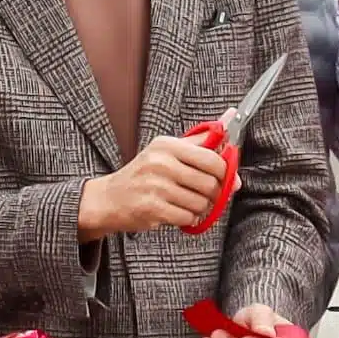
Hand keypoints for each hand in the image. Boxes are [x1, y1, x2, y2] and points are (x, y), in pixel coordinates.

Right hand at [83, 132, 230, 237]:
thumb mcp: (166, 150)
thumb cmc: (143, 174)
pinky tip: (176, 211)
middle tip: (204, 194)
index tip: (224, 177)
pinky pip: (188, 217)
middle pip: (210, 183)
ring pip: (201, 203)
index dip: (225, 172)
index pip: (212, 158)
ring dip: (199, 208)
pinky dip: (187, 218)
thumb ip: (199, 140)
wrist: (109, 198)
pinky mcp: (152, 208)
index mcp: (167, 145)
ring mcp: (155, 186)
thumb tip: (230, 119)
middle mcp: (161, 163)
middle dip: (213, 193)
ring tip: (185, 202)